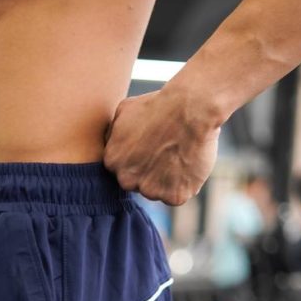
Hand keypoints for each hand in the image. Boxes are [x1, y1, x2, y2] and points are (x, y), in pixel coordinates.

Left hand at [102, 88, 220, 205]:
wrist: (190, 109)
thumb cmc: (159, 105)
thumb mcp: (124, 110)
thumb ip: (113, 134)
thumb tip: (109, 143)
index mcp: (113, 162)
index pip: (124, 170)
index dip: (140, 159)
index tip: (153, 147)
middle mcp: (127, 180)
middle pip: (140, 184)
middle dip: (152, 172)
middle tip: (168, 151)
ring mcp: (150, 190)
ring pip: (159, 191)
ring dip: (168, 179)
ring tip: (180, 154)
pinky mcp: (174, 196)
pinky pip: (178, 195)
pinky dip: (185, 184)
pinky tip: (189, 163)